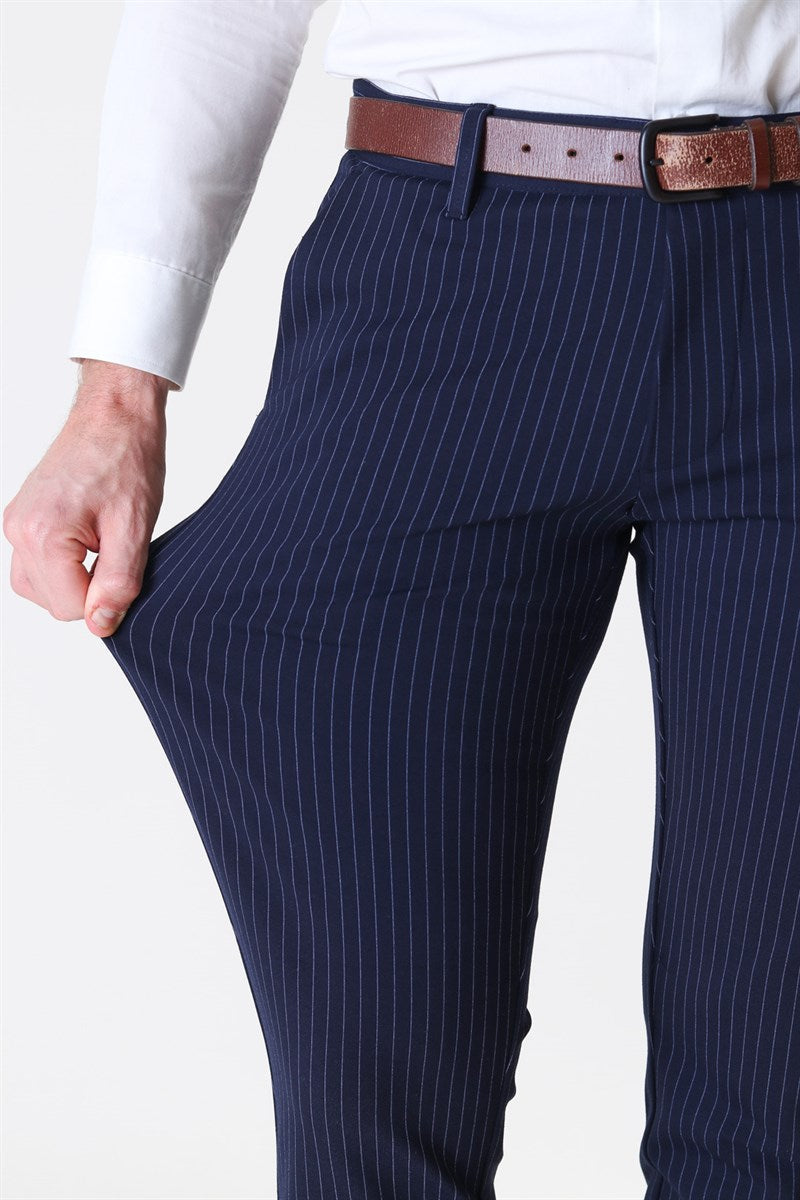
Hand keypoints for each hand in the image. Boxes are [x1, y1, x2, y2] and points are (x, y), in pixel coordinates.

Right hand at [3, 360, 169, 636]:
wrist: (115, 414)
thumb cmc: (127, 459)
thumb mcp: (133, 529)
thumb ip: (117, 583)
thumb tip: (100, 626)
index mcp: (43, 535)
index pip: (68, 609)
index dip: (104, 599)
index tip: (123, 565)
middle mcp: (18, 530)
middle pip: (50, 602)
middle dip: (87, 588)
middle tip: (114, 548)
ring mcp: (16, 522)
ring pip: (39, 587)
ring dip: (74, 579)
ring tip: (102, 543)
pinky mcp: (22, 517)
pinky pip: (35, 563)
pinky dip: (63, 564)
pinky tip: (89, 540)